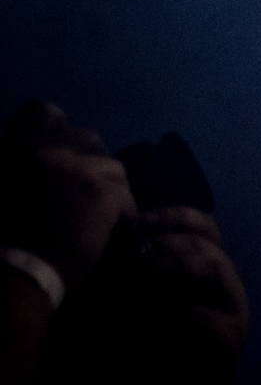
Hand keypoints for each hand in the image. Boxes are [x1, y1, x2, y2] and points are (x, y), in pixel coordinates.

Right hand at [0, 101, 136, 289]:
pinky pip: (126, 195)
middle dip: (90, 160)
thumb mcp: (4, 187)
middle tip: (81, 189)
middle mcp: (50, 151)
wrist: (20, 273)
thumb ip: (25, 163)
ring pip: (113, 166)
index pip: (44, 111)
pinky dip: (121, 212)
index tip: (59, 151)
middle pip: (88, 137)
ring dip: (108, 187)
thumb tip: (44, 155)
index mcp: (19, 149)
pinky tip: (107, 229)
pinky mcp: (104, 192)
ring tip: (93, 215)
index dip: (55, 126)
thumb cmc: (5, 238)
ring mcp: (80, 169)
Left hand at [133, 206, 249, 384]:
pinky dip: (184, 317)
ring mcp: (231, 316)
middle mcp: (222, 288)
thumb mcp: (126, 304)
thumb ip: (131, 271)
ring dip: (180, 269)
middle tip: (140, 250)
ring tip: (149, 276)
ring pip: (218, 272)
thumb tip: (117, 234)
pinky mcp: (229, 350)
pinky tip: (157, 319)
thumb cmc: (132, 353)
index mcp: (202, 271)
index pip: (201, 227)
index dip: (172, 218)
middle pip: (209, 245)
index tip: (136, 224)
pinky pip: (216, 324)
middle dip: (170, 242)